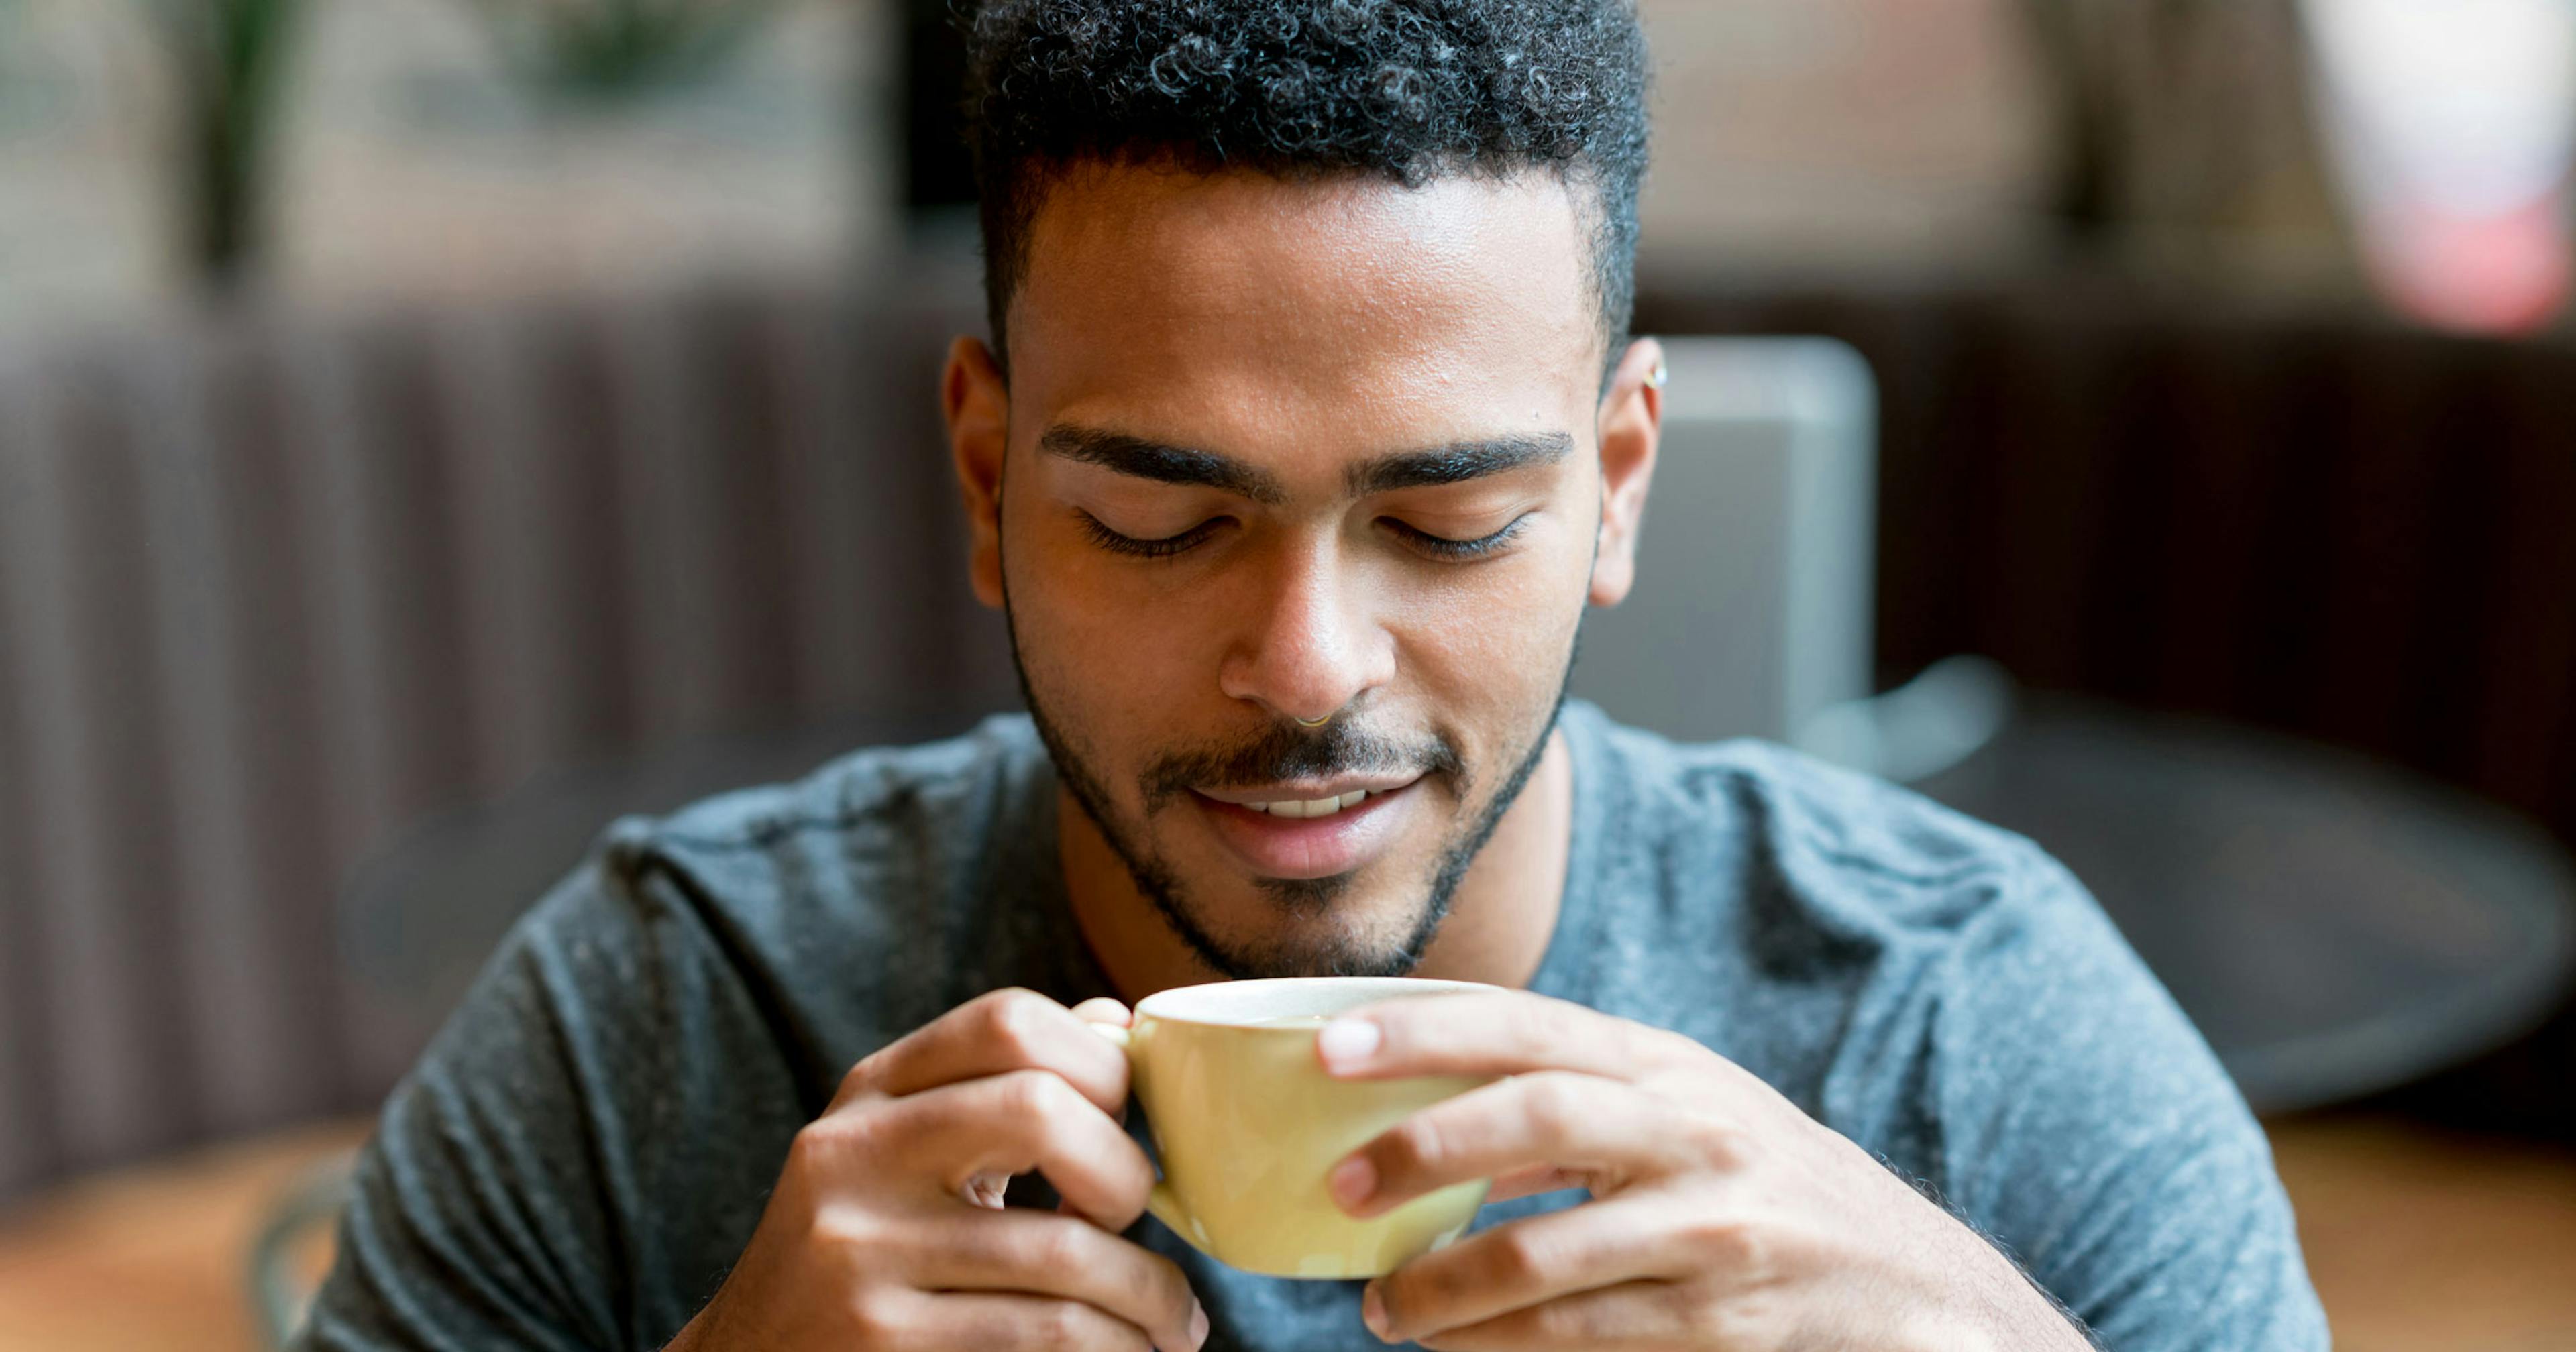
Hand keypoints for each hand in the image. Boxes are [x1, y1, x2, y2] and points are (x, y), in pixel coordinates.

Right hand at [665, 989, 1207, 1351]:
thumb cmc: (861, 1252)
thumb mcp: (902, 1151)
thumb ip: (998, 1086)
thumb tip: (1118, 1024)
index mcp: (871, 1093)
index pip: (1007, 1020)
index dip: (1103, 1063)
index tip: (1128, 1123)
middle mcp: (853, 1155)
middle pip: (1039, 1109)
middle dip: (1124, 1171)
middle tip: (1138, 1221)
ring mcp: (859, 1251)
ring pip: (1061, 1250)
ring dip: (1151, 1292)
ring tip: (1176, 1323)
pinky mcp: (880, 1339)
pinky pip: (1045, 1333)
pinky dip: (1117, 1347)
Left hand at [1317, 990, 2088, 1350]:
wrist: (1914, 1285)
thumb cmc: (1762, 1185)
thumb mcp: (1683, 1112)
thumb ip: (1572, 1099)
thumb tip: (1421, 1111)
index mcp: (1665, 1066)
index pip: (1527, 1024)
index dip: (1423, 1029)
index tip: (1330, 1045)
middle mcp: (1691, 1130)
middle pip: (1536, 1115)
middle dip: (1423, 1146)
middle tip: (1341, 1186)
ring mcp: (1713, 1227)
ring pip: (1546, 1253)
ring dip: (1443, 1285)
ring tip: (1382, 1309)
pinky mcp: (1723, 1320)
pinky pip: (1584, 1337)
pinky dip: (1503, 1347)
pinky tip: (1455, 1348)